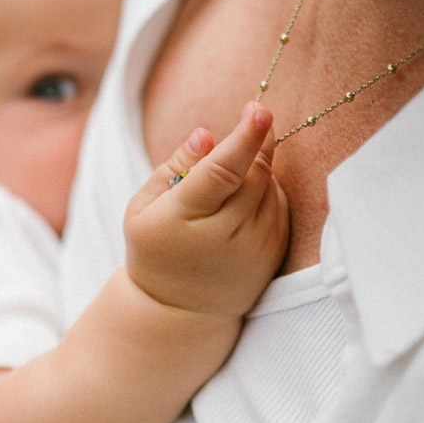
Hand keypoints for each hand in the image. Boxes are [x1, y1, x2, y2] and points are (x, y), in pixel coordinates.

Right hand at [124, 101, 288, 317]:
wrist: (179, 311)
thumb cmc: (156, 247)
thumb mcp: (142, 208)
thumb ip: (173, 168)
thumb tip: (206, 136)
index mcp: (183, 219)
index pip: (222, 172)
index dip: (244, 139)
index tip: (259, 111)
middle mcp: (224, 236)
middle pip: (254, 174)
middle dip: (257, 141)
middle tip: (254, 116)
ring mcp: (254, 248)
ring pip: (271, 186)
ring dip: (259, 168)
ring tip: (232, 179)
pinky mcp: (274, 254)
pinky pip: (280, 204)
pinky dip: (267, 190)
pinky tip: (244, 200)